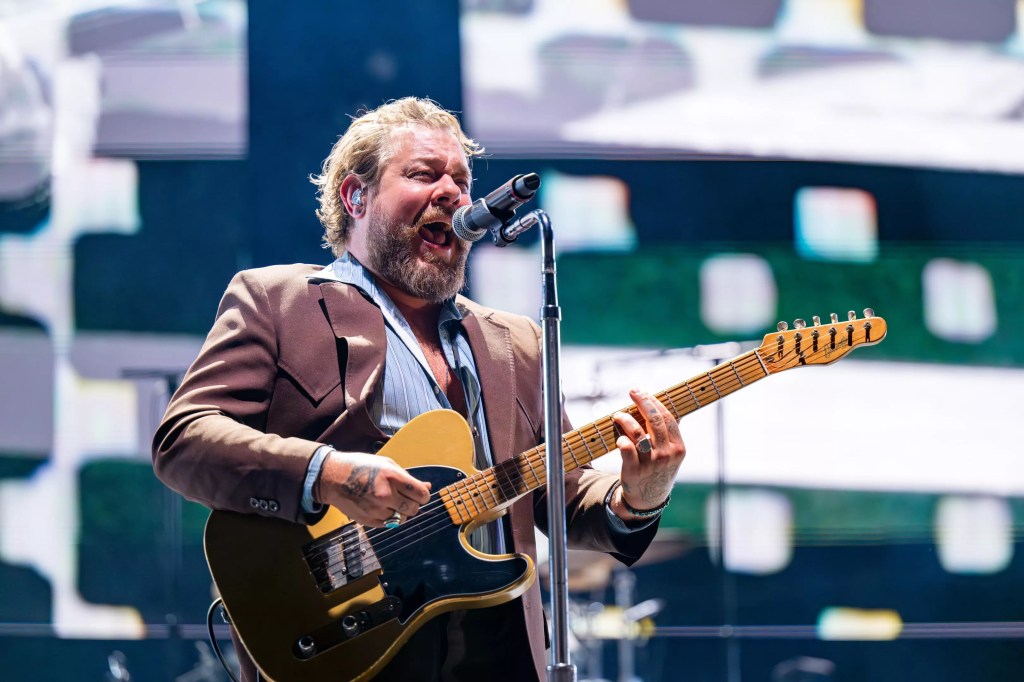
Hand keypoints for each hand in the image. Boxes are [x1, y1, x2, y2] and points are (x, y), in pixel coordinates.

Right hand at [315, 451, 431, 526]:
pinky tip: (380, 506)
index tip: (419, 494)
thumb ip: (407, 477)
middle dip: (413, 504)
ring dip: (400, 512)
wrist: (333, 477)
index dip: (423, 495)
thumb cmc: (360, 467)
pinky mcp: (368, 520)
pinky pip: (388, 524)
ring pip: (402, 519)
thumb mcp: (386, 464)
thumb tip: (427, 487)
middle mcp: (385, 494)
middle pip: (413, 509)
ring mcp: (376, 509)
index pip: (421, 494)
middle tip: (405, 498)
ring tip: (390, 501)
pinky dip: (388, 518)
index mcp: (392, 477)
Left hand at [611, 389, 685, 518]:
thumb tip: (662, 405)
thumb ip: (669, 433)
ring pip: (637, 432)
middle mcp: (666, 454)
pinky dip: (621, 439)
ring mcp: (651, 464)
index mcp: (678, 447)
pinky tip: (619, 437)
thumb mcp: (671, 454)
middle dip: (642, 402)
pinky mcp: (634, 471)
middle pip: (654, 420)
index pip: (667, 417)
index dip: (654, 402)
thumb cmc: (659, 470)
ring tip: (619, 415)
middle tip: (633, 392)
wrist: (648, 499)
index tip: (643, 392)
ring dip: (626, 419)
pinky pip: (626, 448)